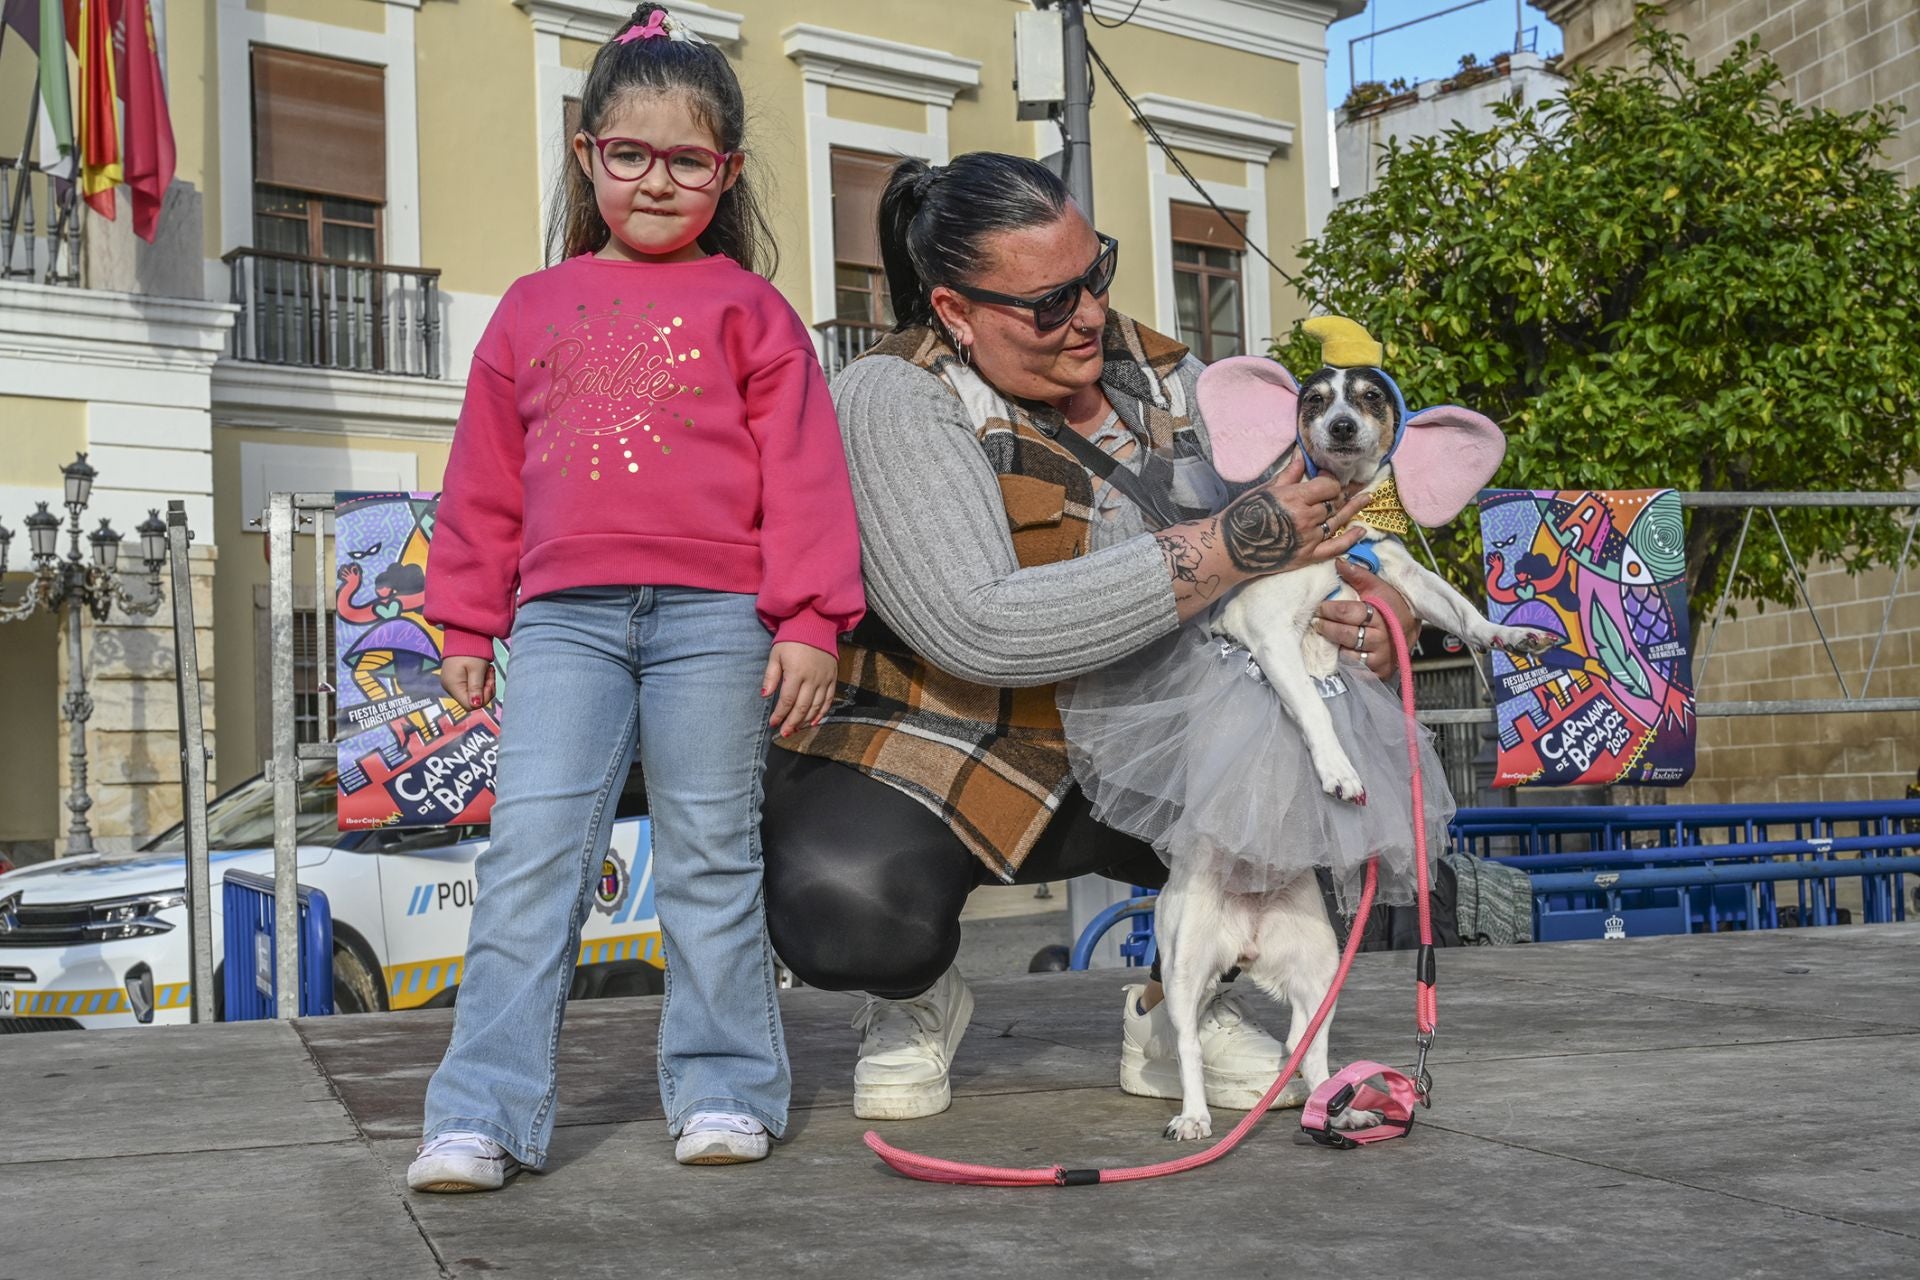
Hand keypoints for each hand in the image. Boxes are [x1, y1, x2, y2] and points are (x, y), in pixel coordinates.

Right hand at [440, 655, 495, 707]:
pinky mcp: (457, 679)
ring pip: (474, 693)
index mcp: (453, 686)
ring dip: (484, 684)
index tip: (490, 683)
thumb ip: (476, 688)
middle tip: (490, 673)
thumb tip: (476, 705)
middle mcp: (450, 688)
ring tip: (487, 670)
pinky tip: (483, 670)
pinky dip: (480, 680)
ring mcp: (452, 683)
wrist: (464, 634)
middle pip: (472, 700)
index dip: (483, 698)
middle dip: (485, 689)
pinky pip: (471, 686)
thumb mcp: (476, 669)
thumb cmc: (471, 651)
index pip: (470, 705)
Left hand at [763, 641, 836, 737]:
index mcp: (796, 673)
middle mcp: (812, 679)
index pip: (787, 700)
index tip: (773, 724)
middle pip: (802, 707)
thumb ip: (771, 676)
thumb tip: (764, 695)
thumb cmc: (791, 639)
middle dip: (792, 722)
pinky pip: (829, 700)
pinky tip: (814, 722)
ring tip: (796, 729)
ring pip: (816, 706)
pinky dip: (822, 713)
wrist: (815, 624)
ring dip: (806, 720)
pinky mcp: (833, 678)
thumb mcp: (776, 655)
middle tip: (784, 733)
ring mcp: (824, 679)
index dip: (780, 714)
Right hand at [1223, 454, 1371, 576]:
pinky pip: (1336, 547)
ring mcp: (1310, 539)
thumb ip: (1288, 474)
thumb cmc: (1244, 515)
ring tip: (1366, 498)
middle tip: (1351, 486)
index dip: (1331, 480)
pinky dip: (1350, 538)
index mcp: (1296, 498)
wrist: (1231, 548)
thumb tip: (1301, 456)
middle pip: (1334, 503)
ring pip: (1338, 521)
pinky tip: (1361, 530)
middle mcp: (1307, 518)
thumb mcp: (1265, 490)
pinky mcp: (1308, 556)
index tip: (1327, 477)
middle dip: (1342, 493)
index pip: (1328, 486)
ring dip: (1353, 509)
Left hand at [1314, 561, 1417, 680]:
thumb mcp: (1379, 587)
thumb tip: (1339, 562)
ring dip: (1334, 645)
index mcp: (1381, 615)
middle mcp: (1381, 639)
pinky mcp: (1378, 673)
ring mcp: (1380, 658)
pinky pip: (1354, 670)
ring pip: (1347, 655)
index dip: (1331, 610)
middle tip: (1319, 621)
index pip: (1348, 613)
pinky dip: (1345, 661)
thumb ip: (1358, 575)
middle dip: (1327, 627)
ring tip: (1328, 634)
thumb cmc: (1392, 606)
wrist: (1410, 630)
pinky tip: (1342, 650)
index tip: (1322, 607)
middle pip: (1345, 634)